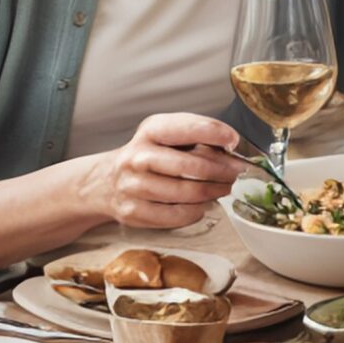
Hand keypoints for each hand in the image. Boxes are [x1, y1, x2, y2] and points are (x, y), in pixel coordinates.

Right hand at [85, 112, 244, 229]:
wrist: (106, 181)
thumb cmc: (148, 155)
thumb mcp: (165, 134)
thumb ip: (195, 136)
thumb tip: (231, 148)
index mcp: (149, 131)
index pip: (184, 128)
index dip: (214, 133)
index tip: (233, 140)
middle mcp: (138, 157)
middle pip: (190, 166)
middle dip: (222, 170)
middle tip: (237, 173)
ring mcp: (133, 186)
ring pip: (186, 193)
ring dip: (213, 192)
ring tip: (224, 188)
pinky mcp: (133, 212)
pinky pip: (176, 215)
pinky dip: (196, 211)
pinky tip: (202, 205)